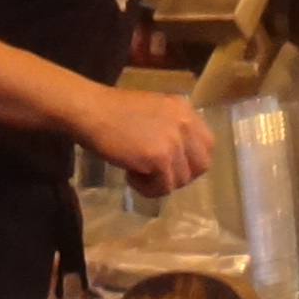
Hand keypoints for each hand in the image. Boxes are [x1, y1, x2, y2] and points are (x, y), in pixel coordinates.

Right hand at [85, 85, 216, 196]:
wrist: (91, 111)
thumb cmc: (112, 112)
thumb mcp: (153, 112)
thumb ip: (171, 128)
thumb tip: (179, 158)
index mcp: (184, 109)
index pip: (207, 144)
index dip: (191, 160)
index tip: (170, 164)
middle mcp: (185, 123)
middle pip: (201, 165)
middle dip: (180, 175)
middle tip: (157, 174)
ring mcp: (174, 141)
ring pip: (181, 180)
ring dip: (160, 183)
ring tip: (137, 173)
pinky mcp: (160, 158)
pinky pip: (163, 187)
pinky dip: (147, 189)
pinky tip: (130, 176)